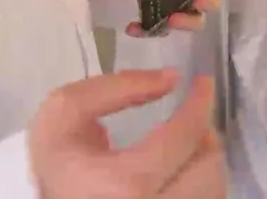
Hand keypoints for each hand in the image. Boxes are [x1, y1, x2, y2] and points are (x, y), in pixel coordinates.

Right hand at [30, 71, 225, 198]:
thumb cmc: (54, 161)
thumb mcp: (66, 112)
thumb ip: (118, 87)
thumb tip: (170, 79)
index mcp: (127, 184)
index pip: (184, 137)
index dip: (200, 103)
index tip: (203, 83)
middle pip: (208, 166)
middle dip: (204, 133)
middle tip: (190, 116)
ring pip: (212, 190)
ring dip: (204, 159)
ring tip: (185, 143)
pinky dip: (198, 183)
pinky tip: (178, 171)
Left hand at [126, 0, 222, 37]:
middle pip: (201, 10)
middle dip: (200, 12)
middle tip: (196, 3)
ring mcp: (166, 6)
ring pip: (182, 23)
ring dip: (181, 25)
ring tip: (171, 20)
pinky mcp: (147, 16)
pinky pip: (151, 29)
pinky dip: (144, 31)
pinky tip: (133, 27)